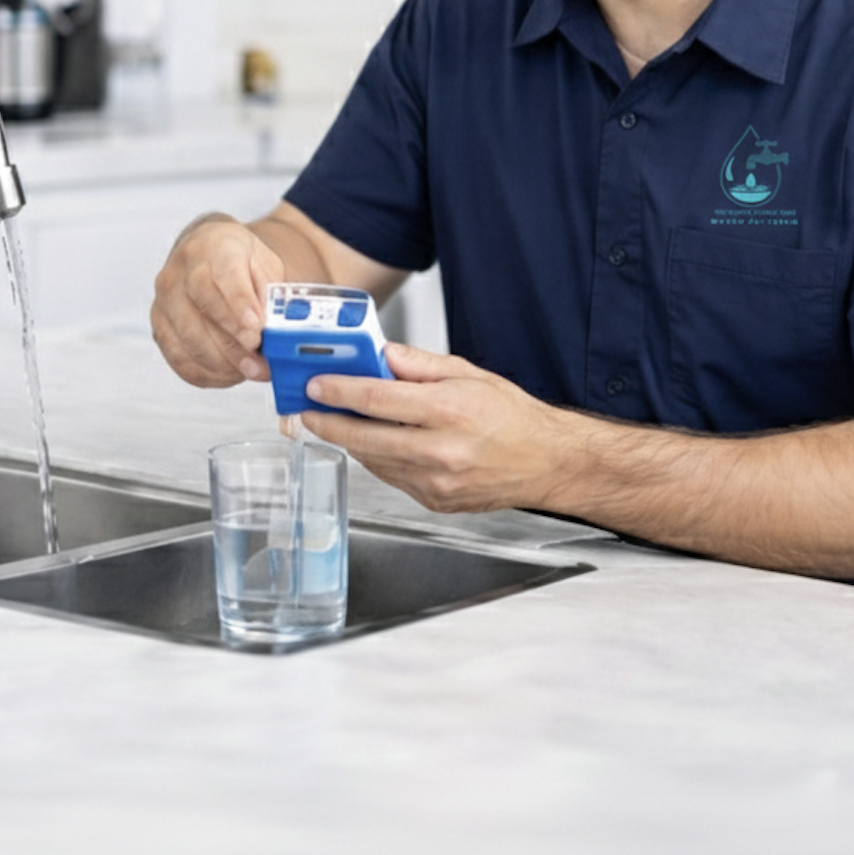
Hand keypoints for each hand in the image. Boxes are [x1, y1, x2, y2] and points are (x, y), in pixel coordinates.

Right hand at [150, 215, 285, 387]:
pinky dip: (205, 372)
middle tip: (259, 364)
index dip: (239, 306)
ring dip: (221, 363)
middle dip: (233, 344)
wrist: (207, 252)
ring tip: (249, 371)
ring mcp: (164, 298)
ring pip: (187, 338)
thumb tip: (272, 333)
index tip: (255, 331)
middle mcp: (181, 270)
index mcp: (214, 246)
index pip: (223, 276)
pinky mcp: (159, 325)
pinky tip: (228, 373)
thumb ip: (268, 296)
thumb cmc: (239, 261)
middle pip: (202, 311)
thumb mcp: (264, 266)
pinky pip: (178, 357)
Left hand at [298, 343, 569, 512]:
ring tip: (337, 423)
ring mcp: (437, 481)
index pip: (376, 398)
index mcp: (448, 410)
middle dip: (328, 423)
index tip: (315, 385)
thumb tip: (380, 353)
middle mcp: (440, 450)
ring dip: (351, 442)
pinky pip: (392, 478)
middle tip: (307, 411)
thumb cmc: (512, 416)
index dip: (338, 391)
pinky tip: (375, 443)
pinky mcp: (435, 501)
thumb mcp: (468, 373)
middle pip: (364, 437)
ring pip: (374, 460)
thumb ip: (418, 364)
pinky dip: (378, 459)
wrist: (547, 461)